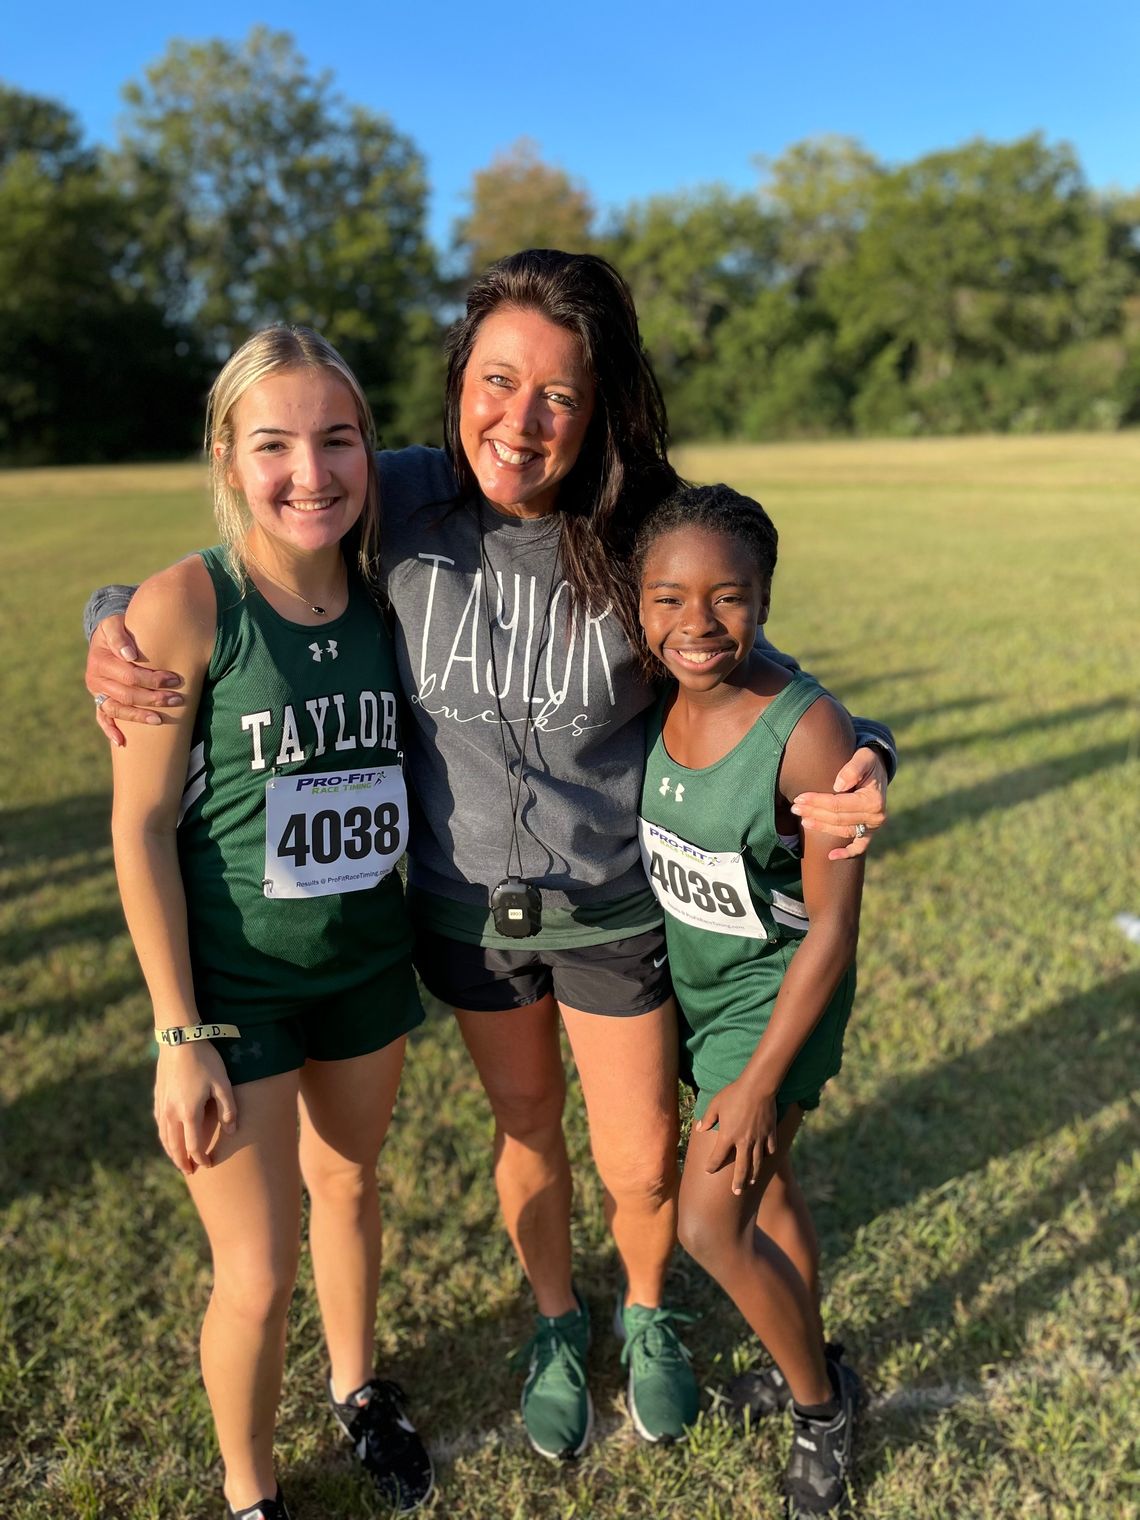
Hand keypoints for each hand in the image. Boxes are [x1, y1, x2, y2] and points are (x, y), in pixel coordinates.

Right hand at [86, 613, 183, 746]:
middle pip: (126, 695)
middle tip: (177, 699)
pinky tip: (121, 742)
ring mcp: (97, 693)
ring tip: (160, 720)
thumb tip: (129, 654)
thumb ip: (119, 635)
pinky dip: (110, 730)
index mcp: (100, 661)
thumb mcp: (114, 624)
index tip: (175, 680)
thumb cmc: (117, 629)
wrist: (105, 636)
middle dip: (153, 698)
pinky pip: (102, 718)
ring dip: (139, 716)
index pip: (129, 675)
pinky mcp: (99, 701)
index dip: (152, 679)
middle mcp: (95, 679)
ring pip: (117, 710)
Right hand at [154, 1042, 236, 1174]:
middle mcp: (171, 1114)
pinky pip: (159, 1123)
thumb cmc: (205, 1060)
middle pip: (174, 1146)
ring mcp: (162, 1105)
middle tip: (190, 1172)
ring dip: (171, 1151)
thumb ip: (228, 1109)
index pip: (193, 1146)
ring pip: (164, 1136)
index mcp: (188, 1113)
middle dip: (182, 1161)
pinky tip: (168, 1135)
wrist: (180, 1039)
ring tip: (178, 1160)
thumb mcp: (223, 1083)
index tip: (208, 1165)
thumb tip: (231, 1131)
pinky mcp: (158, 1095)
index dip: (201, 1158)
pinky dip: (164, 1135)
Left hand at [695, 1078, 777, 1195]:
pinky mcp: (770, 1133)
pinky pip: (770, 1148)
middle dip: (738, 1182)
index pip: (718, 1157)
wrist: (758, 1087)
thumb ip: (707, 1118)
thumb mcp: (715, 1104)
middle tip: (736, 1193)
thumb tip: (699, 1129)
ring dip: (753, 1174)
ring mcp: (759, 1139)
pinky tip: (765, 1158)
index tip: (708, 1170)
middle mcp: (744, 1142)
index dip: (712, 1165)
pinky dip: (768, 1155)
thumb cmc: (734, 1094)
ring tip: (750, 1182)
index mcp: (728, 1136)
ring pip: (757, 1162)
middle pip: (741, 1168)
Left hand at [791, 746, 887, 860]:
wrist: (878, 770)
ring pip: (842, 831)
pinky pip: (859, 847)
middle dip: (814, 813)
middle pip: (837, 819)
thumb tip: (838, 786)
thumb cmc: (868, 763)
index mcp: (873, 800)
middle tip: (795, 808)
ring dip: (821, 827)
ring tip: (802, 820)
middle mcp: (875, 817)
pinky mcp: (870, 832)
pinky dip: (847, 853)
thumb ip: (852, 769)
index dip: (817, 802)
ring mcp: (873, 827)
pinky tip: (831, 856)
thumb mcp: (863, 758)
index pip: (838, 804)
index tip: (800, 798)